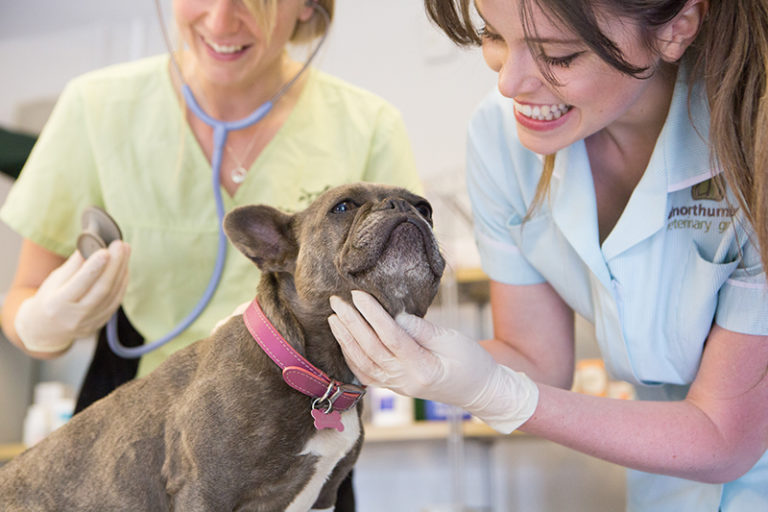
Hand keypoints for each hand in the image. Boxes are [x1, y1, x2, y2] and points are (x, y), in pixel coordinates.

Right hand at [15, 241, 129, 352]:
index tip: (105, 250)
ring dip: (121, 271)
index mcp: (57, 304)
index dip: (94, 267)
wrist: (47, 329)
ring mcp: (91, 321)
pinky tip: (124, 267)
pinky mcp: (101, 322)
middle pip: (102, 289)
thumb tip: (91, 245)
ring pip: (113, 294)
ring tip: (125, 251)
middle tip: (121, 245)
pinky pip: (116, 300)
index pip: (80, 284)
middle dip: (114, 265)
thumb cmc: (49, 298)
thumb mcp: (54, 280)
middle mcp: (75, 316)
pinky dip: (122, 282)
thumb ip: (73, 265)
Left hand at [328, 290, 538, 432]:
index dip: (373, 315)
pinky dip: (351, 358)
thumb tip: (395, 315)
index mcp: (423, 368)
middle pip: (371, 350)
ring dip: (346, 340)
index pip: (391, 338)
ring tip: (334, 318)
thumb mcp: (453, 341)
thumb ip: (422, 329)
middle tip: (337, 301)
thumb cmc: (472, 362)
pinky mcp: (395, 387)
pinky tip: (342, 342)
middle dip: (351, 323)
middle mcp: (406, 381)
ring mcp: (398, 387)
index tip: (358, 295)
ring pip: (363, 363)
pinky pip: (366, 375)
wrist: (480, 391)